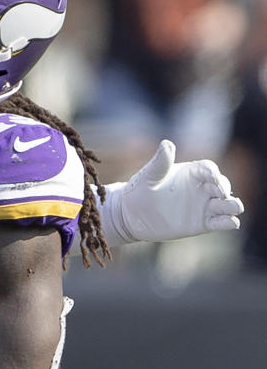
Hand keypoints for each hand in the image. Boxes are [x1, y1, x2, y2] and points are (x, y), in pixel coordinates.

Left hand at [110, 140, 242, 243]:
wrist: (131, 215)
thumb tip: (166, 144)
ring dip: (232, 205)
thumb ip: (160, 162)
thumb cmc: (139, 191)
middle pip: (221, 185)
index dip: (213, 173)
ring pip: (224, 204)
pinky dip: (227, 222)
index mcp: (191, 172)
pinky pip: (218, 222)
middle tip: (222, 194)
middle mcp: (201, 187)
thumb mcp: (149, 176)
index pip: (208, 169)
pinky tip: (233, 223)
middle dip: (224, 189)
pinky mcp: (201, 223)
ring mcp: (203, 206)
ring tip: (236, 208)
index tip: (213, 178)